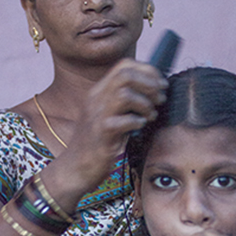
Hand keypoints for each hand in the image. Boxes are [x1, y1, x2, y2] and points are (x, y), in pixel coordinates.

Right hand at [71, 59, 166, 186]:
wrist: (75, 168)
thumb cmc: (96, 145)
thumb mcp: (108, 116)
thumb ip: (124, 103)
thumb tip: (153, 93)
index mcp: (98, 92)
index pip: (124, 66)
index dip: (147, 71)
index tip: (160, 84)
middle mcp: (96, 99)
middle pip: (126, 75)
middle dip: (150, 84)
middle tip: (160, 98)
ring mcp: (97, 115)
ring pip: (125, 94)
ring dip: (145, 103)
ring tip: (151, 115)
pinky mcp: (101, 134)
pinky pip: (123, 120)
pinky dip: (137, 122)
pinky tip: (140, 126)